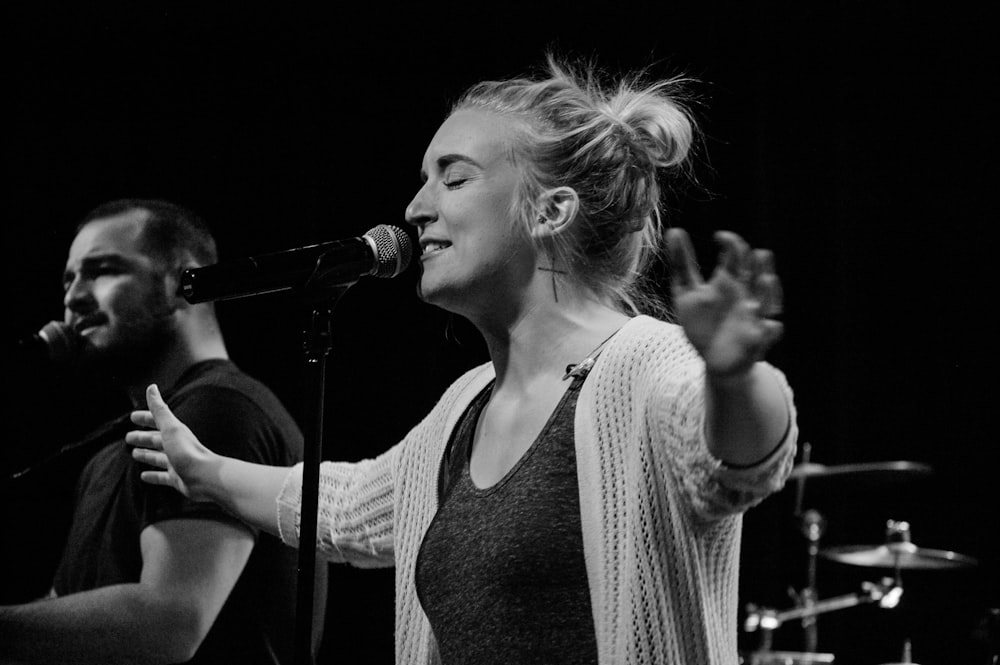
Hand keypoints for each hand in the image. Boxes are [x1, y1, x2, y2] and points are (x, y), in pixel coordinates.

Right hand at [127, 384, 216, 500]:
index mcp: (175, 433)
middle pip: (156, 440)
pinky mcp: (177, 478)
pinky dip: (153, 475)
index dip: (145, 418)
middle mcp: (176, 447)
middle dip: (143, 438)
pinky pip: (162, 476)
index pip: (157, 422)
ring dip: (146, 455)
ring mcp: (177, 463)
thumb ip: (160, 409)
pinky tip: (143, 476)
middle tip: (128, 437)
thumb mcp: (170, 428)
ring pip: (158, 457)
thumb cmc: (187, 451)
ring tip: (134, 454)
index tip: (133, 417)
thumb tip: (152, 387)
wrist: (205, 477)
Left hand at [666, 229, 783, 377]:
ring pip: (768, 300)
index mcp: (730, 282)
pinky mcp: (757, 339)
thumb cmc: (703, 323)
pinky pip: (770, 333)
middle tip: (750, 254)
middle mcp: (745, 295)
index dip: (731, 243)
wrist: (713, 360)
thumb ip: (681, 263)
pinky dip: (771, 329)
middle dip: (757, 263)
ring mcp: (753, 317)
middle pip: (756, 273)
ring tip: (765, 280)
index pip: (736, 256)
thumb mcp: (686, 292)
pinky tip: (769, 326)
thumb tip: (674, 231)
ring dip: (769, 291)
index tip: (718, 236)